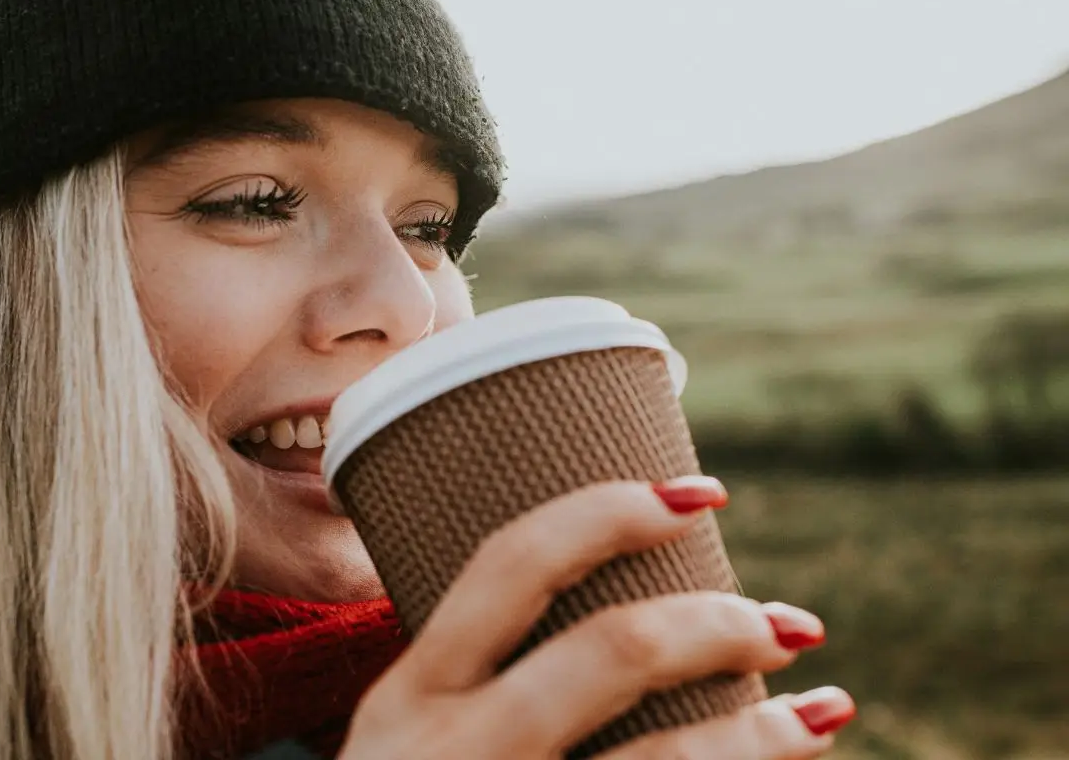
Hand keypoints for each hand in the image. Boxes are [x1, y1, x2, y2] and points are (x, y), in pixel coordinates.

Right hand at [339, 477, 852, 758]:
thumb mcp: (407, 738)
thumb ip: (475, 680)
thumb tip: (623, 610)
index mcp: (413, 693)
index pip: (515, 563)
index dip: (614, 511)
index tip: (700, 496)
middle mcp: (455, 748)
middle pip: (615, 651)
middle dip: (721, 623)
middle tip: (786, 624)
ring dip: (767, 733)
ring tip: (823, 712)